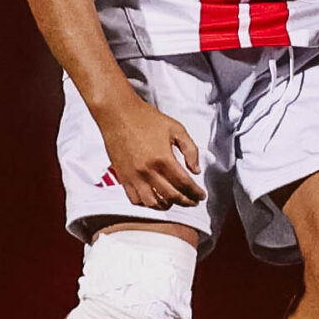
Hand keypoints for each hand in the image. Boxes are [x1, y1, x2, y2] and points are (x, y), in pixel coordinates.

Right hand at [96, 94, 204, 210]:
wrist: (118, 114)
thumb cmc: (145, 118)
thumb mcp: (176, 128)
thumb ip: (190, 150)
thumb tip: (196, 170)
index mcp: (163, 158)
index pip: (184, 184)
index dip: (196, 193)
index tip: (201, 196)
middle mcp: (148, 171)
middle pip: (171, 196)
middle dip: (186, 202)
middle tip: (193, 201)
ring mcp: (134, 176)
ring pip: (153, 203)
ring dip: (167, 205)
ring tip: (174, 200)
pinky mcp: (123, 177)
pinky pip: (135, 199)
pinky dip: (147, 203)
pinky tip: (154, 198)